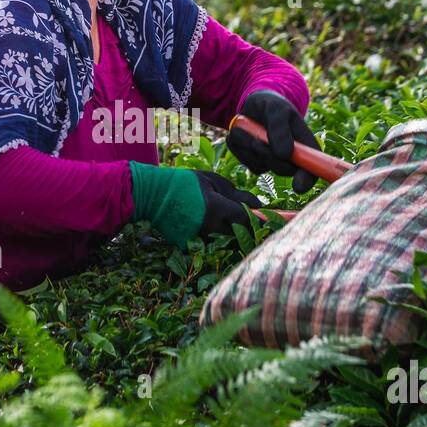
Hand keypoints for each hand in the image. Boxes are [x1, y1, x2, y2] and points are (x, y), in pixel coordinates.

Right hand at [128, 162, 261, 247]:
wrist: (152, 195)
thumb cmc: (184, 183)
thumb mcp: (212, 181)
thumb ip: (236, 194)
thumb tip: (259, 204)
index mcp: (216, 208)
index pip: (248, 220)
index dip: (261, 220)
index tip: (274, 220)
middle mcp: (210, 227)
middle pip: (240, 235)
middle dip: (249, 230)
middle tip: (258, 224)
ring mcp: (199, 239)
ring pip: (227, 241)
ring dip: (233, 234)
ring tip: (232, 224)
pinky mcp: (190, 246)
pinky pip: (211, 244)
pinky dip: (217, 238)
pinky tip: (213, 228)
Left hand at [226, 89, 320, 192]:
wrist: (252, 104)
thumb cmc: (271, 105)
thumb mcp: (277, 110)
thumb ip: (280, 129)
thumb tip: (284, 155)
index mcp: (305, 146)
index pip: (312, 169)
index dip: (307, 179)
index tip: (298, 186)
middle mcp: (291, 158)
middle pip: (284, 171)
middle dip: (269, 157)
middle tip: (256, 142)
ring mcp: (272, 161)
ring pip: (262, 166)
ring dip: (250, 148)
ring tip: (246, 128)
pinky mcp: (255, 161)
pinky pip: (246, 162)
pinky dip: (240, 148)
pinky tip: (241, 133)